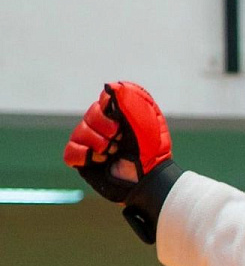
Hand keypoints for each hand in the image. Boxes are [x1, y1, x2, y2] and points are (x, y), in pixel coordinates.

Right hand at [64, 82, 172, 203]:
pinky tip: (99, 159)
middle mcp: (105, 129)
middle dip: (103, 127)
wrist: (150, 179)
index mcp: (120, 117)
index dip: (108, 107)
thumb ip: (130, 101)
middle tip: (118, 138)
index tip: (119, 118)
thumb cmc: (153, 150)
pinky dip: (82, 154)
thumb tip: (110, 87)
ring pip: (79, 133)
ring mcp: (93, 145)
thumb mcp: (147, 122)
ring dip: (96, 142)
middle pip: (89, 116)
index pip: (103, 101)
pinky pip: (70, 152)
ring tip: (112, 151)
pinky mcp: (86, 162)